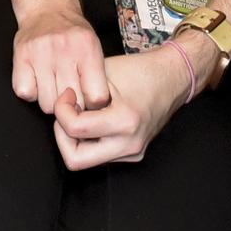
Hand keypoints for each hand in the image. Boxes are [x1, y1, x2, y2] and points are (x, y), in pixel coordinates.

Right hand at [12, 6, 109, 115]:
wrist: (47, 7)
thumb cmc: (73, 33)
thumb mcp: (94, 48)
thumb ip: (96, 76)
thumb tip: (96, 110)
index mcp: (88, 49)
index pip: (97, 97)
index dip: (93, 103)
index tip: (89, 97)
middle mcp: (64, 50)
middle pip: (71, 103)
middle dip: (71, 102)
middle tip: (70, 90)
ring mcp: (40, 53)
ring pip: (47, 103)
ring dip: (50, 99)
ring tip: (53, 84)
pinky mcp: (21, 56)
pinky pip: (26, 93)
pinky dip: (31, 92)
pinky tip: (37, 79)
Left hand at [52, 42, 191, 170]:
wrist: (171, 78)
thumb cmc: (138, 70)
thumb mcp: (103, 71)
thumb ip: (80, 90)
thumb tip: (59, 107)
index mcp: (125, 121)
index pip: (75, 130)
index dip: (62, 110)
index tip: (67, 94)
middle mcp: (130, 144)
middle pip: (76, 160)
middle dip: (62, 135)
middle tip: (67, 112)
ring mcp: (132, 152)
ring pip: (86, 160)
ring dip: (74, 139)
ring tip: (80, 114)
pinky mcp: (132, 154)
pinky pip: (99, 155)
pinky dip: (89, 140)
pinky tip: (93, 120)